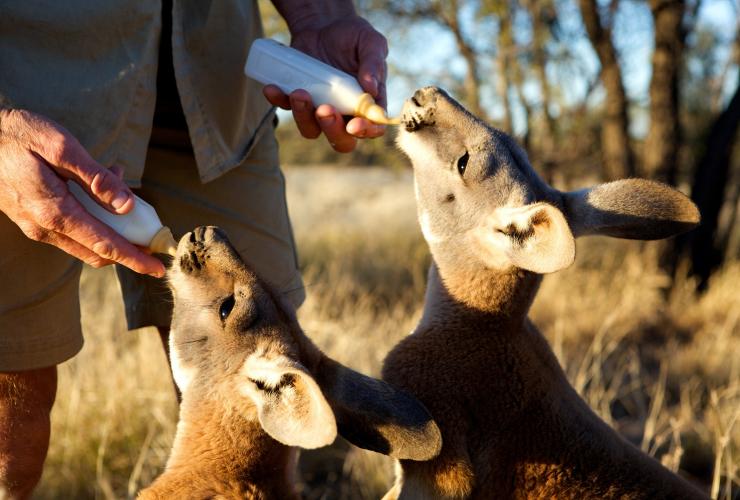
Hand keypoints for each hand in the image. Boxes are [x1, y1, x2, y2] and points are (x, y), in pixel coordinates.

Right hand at [0, 109, 164, 276]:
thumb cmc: (20, 136)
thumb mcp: (62, 148)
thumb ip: (96, 179)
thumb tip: (127, 205)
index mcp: (56, 212)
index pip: (104, 244)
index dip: (134, 258)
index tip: (158, 269)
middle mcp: (46, 227)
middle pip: (97, 251)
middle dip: (128, 249)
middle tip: (151, 234)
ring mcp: (37, 227)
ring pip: (85, 242)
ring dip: (111, 228)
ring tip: (121, 191)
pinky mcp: (33, 220)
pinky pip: (72, 230)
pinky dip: (94, 219)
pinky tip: (99, 190)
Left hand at [263, 15, 388, 152]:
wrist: (323, 24)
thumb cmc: (352, 35)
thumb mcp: (370, 42)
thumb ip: (374, 62)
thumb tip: (372, 88)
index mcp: (367, 104)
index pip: (373, 128)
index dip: (366, 132)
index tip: (354, 124)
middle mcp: (345, 113)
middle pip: (341, 140)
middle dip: (332, 130)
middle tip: (324, 110)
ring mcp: (320, 109)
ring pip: (311, 130)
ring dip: (303, 117)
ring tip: (299, 93)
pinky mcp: (298, 100)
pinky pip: (286, 108)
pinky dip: (279, 101)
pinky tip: (272, 88)